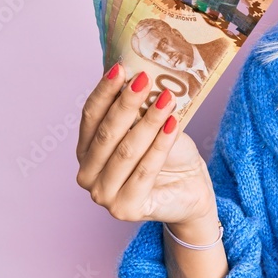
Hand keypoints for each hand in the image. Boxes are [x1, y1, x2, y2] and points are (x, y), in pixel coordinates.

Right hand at [76, 64, 217, 231]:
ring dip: (149, 121)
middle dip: (127, 103)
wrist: (190, 189)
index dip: (104, 91)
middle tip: (145, 78)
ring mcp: (103, 196)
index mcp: (86, 152)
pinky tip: (173, 124)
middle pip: (107, 132)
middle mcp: (87, 175)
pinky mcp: (125, 208)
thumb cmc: (167, 155)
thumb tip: (138, 72)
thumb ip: (138, 108)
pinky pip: (145, 170)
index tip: (121, 68)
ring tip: (168, 97)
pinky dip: (161, 144)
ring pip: (127, 150)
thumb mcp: (149, 126)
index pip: (90, 116)